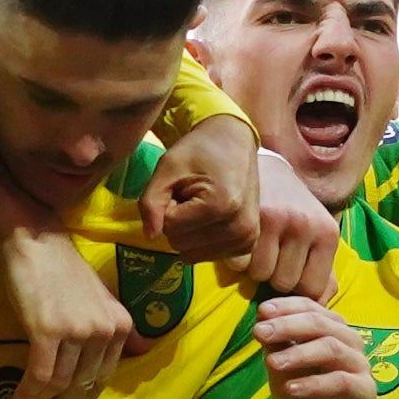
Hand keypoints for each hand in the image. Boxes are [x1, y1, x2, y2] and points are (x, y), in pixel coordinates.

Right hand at [8, 232, 132, 398]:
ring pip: (61, 385)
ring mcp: (78, 332)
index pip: (104, 377)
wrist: (36, 242)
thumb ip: (120, 326)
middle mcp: (105, 331)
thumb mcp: (102, 297)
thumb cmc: (64, 269)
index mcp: (121, 324)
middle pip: (83, 385)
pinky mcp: (48, 332)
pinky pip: (40, 376)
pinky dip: (28, 392)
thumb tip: (145, 348)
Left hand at [137, 119, 254, 266]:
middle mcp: (241, 228)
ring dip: (189, 232)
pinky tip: (212, 217)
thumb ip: (151, 202)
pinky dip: (202, 240)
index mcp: (222, 205)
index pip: (170, 228)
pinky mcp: (248, 244)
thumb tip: (150, 236)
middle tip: (191, 196)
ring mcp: (247, 239)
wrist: (234, 141)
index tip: (181, 188)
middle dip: (178, 221)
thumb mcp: (168, 167)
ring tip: (202, 205)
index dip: (167, 207)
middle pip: (181, 244)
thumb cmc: (199, 151)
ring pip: (192, 254)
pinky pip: (207, 256)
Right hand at [246, 147, 339, 297]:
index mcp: (328, 234)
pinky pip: (238, 261)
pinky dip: (235, 258)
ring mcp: (278, 219)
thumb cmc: (293, 210)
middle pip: (284, 284)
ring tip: (258, 246)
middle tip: (271, 253)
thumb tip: (322, 303)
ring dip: (254, 267)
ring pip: (260, 275)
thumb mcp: (316, 235)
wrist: (268, 169)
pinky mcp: (250, 216)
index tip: (288, 271)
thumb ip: (323, 272)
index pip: (312, 289)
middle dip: (274, 275)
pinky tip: (242, 241)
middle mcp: (306, 225)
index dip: (296, 288)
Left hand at [254, 292, 374, 398]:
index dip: (287, 307)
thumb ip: (276, 344)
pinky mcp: (364, 390)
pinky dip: (313, 383)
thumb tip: (262, 318)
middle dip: (288, 325)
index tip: (261, 311)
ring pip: (332, 348)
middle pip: (321, 324)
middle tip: (260, 332)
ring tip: (271, 362)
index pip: (312, 308)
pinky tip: (290, 388)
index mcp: (331, 329)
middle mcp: (349, 341)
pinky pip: (340, 381)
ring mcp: (359, 365)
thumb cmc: (303, 394)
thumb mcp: (282, 368)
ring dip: (299, 353)